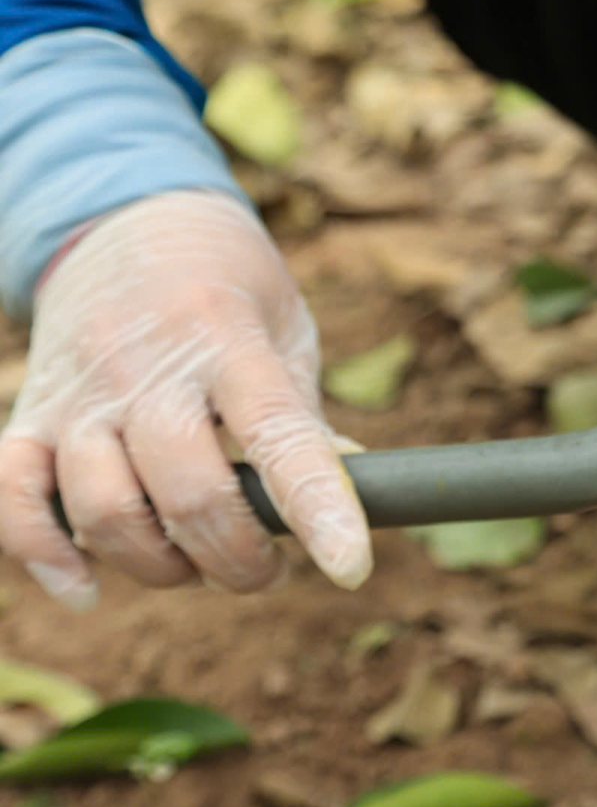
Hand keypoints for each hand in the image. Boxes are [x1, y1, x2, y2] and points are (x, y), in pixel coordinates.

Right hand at [0, 189, 371, 609]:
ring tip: (200, 565)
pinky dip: (42, 553)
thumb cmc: (229, 287)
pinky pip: (12, 496)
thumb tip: (343, 503)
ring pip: (104, 511)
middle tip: (269, 570)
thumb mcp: (286, 328)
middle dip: (239, 559)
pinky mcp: (29, 414)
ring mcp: (80, 394)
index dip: (317, 509)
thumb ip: (303, 416)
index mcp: (228, 340)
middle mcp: (146, 370)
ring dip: (161, 565)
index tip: (352, 566)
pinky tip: (85, 587)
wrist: (127, 219)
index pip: (279, 435)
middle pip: (186, 494)